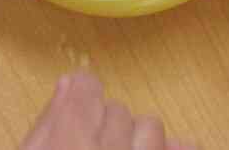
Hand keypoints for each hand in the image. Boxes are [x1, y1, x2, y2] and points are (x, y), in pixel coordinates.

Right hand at [21, 71, 196, 149]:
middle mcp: (114, 140)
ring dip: (136, 143)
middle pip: (116, 111)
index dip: (79, 101)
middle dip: (104, 130)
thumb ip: (44, 126)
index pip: (85, 87)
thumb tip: (67, 85)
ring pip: (150, 127)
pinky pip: (184, 146)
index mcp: (71, 132)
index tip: (75, 112)